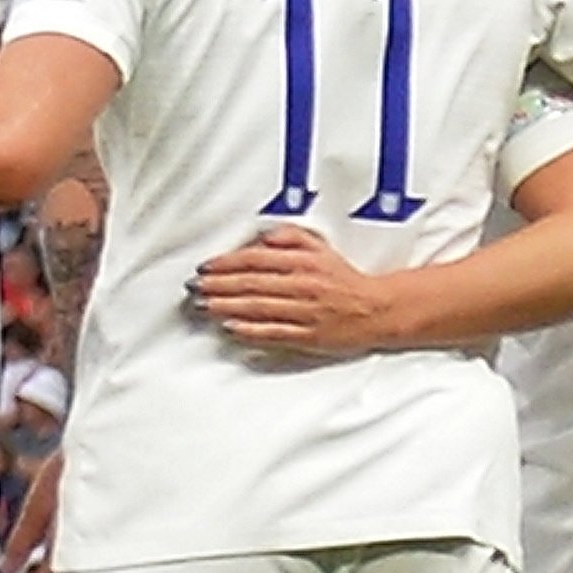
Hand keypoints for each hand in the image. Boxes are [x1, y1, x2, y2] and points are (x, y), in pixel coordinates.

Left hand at [188, 224, 399, 356]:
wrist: (378, 309)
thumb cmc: (343, 279)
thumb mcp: (320, 248)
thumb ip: (290, 237)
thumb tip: (262, 238)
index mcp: (303, 262)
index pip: (255, 259)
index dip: (226, 263)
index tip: (204, 268)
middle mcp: (302, 286)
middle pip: (251, 284)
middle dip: (217, 286)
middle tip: (194, 288)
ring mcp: (305, 312)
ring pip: (258, 308)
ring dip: (226, 307)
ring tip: (203, 306)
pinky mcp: (309, 336)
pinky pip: (274, 333)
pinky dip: (251, 331)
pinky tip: (230, 328)